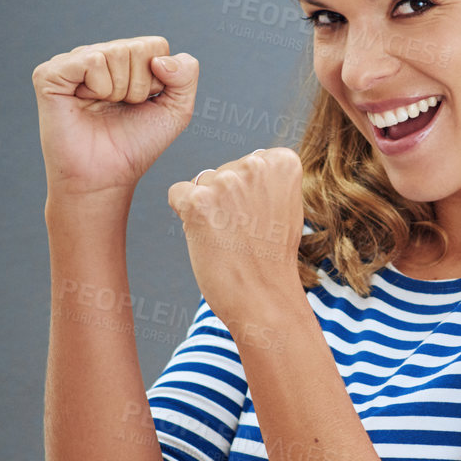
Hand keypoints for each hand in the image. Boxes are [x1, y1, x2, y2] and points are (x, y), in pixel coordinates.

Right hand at [32, 35, 198, 205]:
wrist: (106, 177)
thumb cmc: (136, 145)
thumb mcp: (176, 111)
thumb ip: (186, 75)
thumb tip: (159, 58)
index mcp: (124, 60)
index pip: (156, 46)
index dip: (157, 81)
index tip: (142, 105)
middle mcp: (98, 55)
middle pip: (138, 48)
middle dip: (139, 87)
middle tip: (120, 109)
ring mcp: (73, 61)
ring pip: (116, 52)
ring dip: (119, 91)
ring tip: (102, 107)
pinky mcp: (51, 72)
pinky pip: (92, 61)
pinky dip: (98, 88)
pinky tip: (84, 102)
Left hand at [168, 147, 304, 326]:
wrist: (266, 298)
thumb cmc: (272, 259)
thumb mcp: (283, 207)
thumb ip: (265, 181)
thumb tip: (238, 169)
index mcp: (281, 161)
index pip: (248, 162)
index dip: (249, 194)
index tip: (263, 219)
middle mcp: (255, 164)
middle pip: (222, 172)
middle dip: (227, 200)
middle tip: (245, 234)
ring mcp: (226, 182)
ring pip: (200, 184)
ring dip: (208, 209)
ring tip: (230, 239)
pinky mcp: (198, 202)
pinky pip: (177, 194)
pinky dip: (185, 216)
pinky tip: (208, 237)